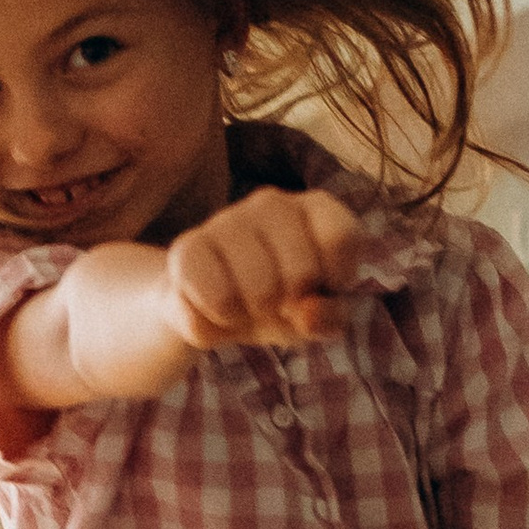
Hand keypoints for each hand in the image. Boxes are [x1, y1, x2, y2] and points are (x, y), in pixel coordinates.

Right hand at [162, 184, 363, 351]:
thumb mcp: (318, 316)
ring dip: (254, 318)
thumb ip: (327, 316)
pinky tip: (217, 313)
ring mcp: (227, 220)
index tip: (323, 288)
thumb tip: (305, 313)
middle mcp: (272, 203)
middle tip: (278, 304)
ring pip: (258, 290)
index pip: (340, 238)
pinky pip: (216, 301)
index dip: (336, 278)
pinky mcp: (187, 247)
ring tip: (246, 308)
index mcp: (315, 209)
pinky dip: (219, 325)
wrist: (215, 310)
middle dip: (292, 305)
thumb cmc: (283, 303)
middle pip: (301, 272)